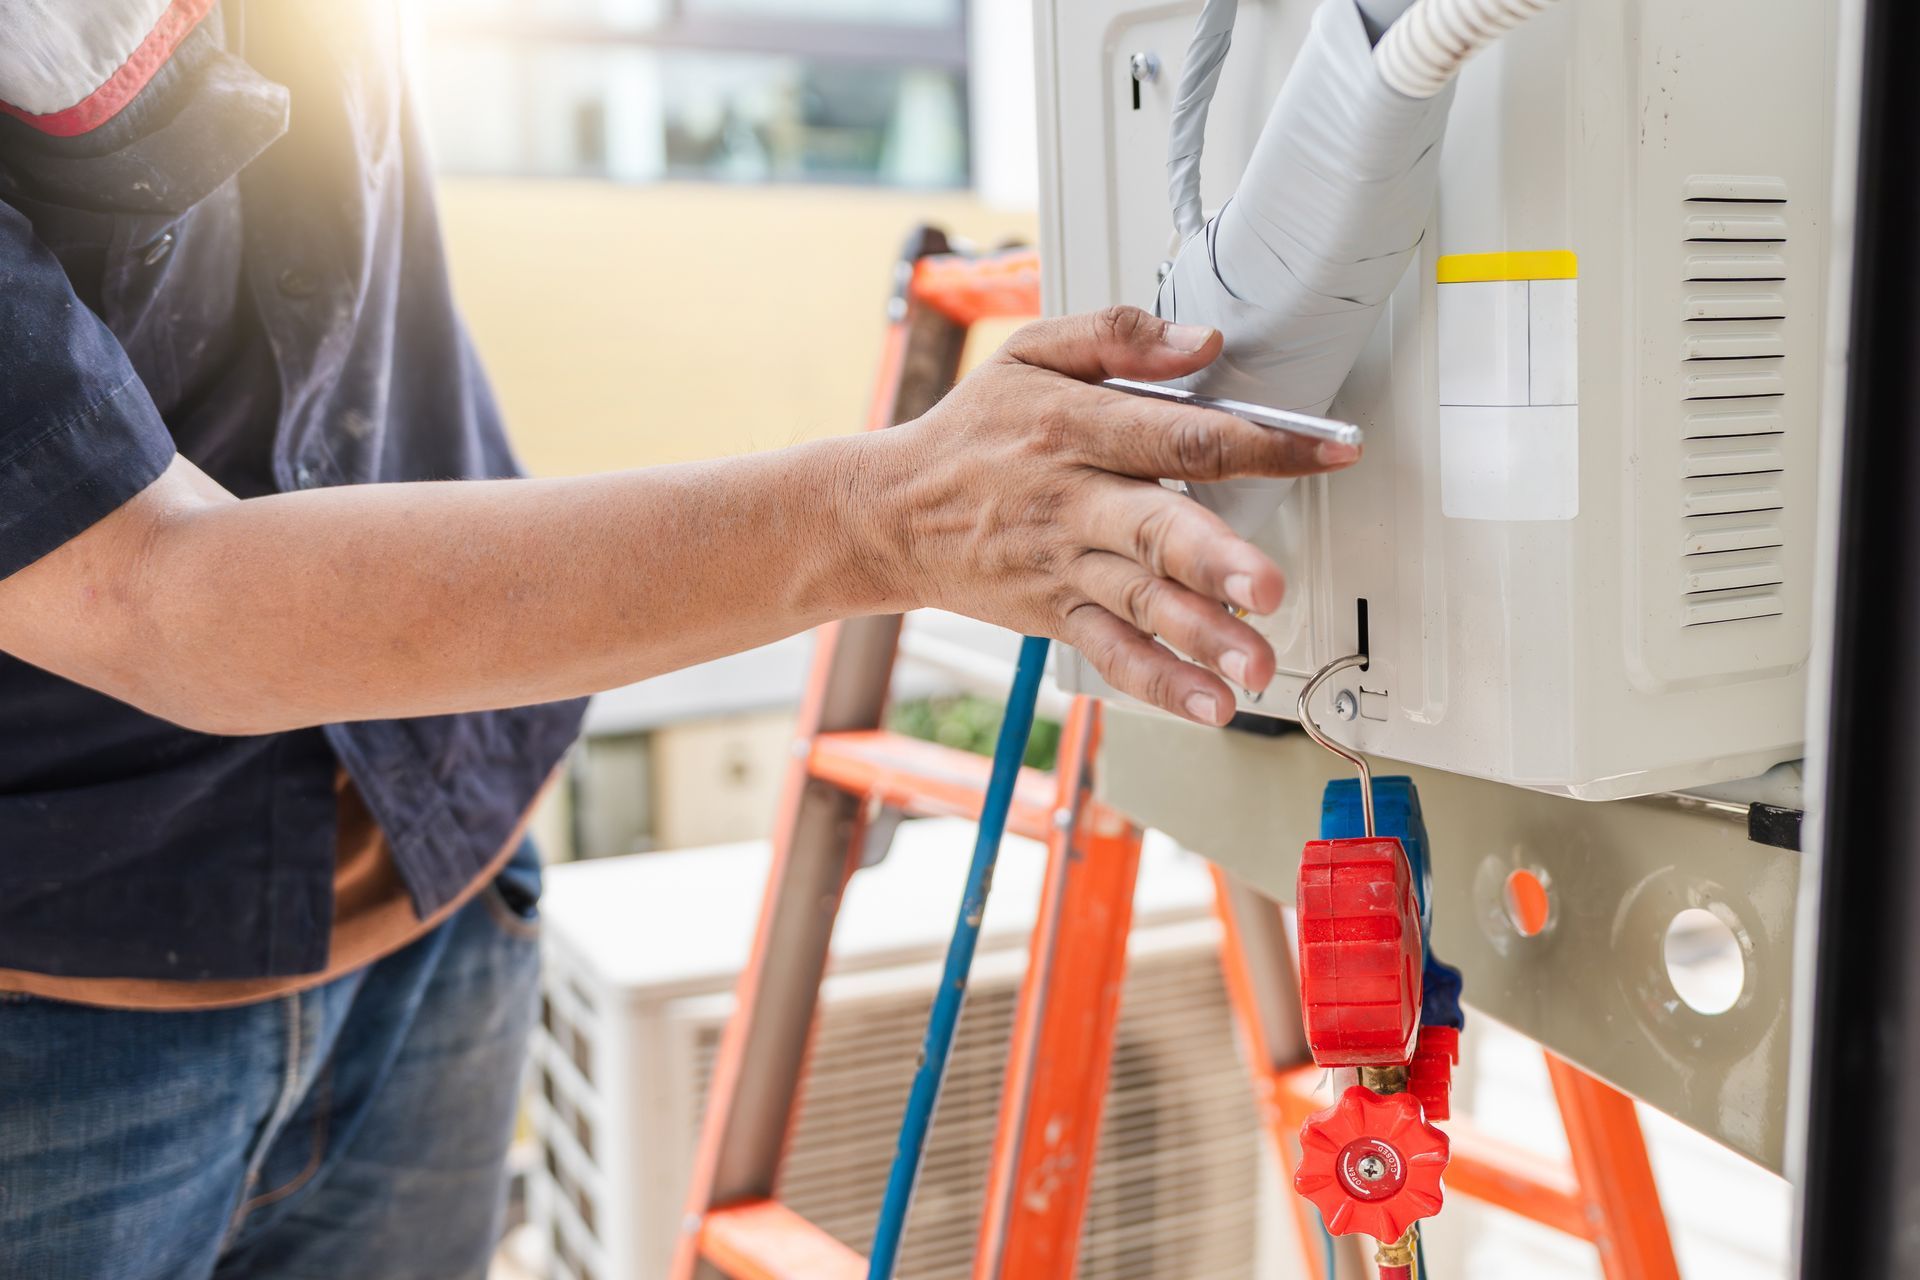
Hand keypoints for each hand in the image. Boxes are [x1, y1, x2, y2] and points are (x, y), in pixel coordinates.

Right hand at [862, 305, 1360, 725]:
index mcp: (1076, 427)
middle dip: (1216, 560)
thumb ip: (1117, 335)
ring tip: (1254, 666)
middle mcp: (1075, 501)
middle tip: (1269, 585)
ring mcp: (1066, 565)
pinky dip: (1159, 683)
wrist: (892, 512)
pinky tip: (1208, 704)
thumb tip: (1204, 344)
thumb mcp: (1030, 352)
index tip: (1330, 452)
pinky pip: (1113, 652)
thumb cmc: (972, 433)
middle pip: (1156, 529)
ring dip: (1200, 637)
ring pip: (1141, 602)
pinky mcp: (1056, 614)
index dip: (1262, 444)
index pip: (1181, 434)